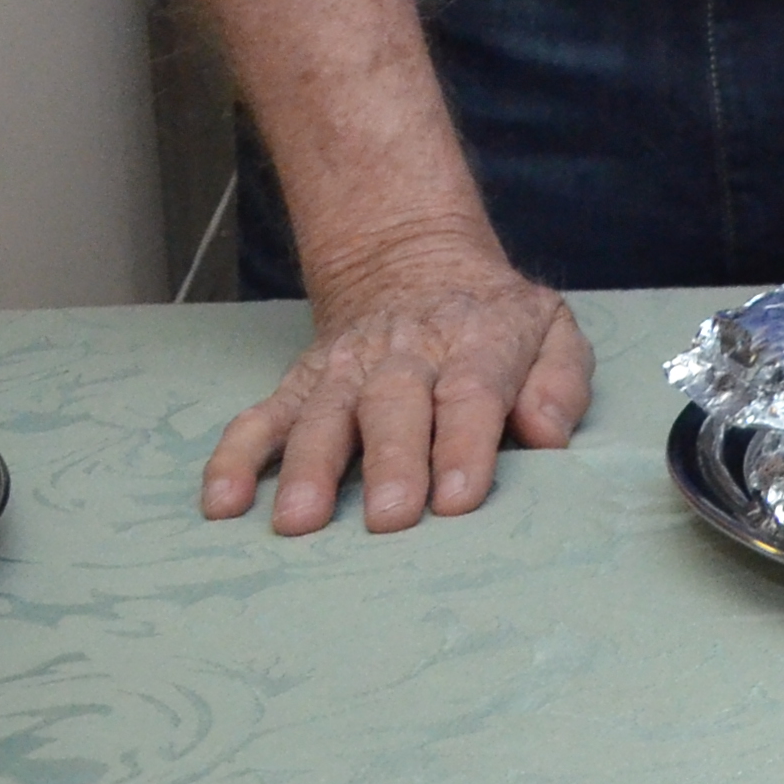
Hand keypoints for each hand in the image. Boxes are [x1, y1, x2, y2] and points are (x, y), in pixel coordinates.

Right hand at [199, 221, 590, 535]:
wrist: (411, 262)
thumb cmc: (493, 321)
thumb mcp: (550, 330)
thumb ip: (559, 381)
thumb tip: (548, 434)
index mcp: (477, 343)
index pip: (471, 393)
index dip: (465, 444)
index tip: (459, 497)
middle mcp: (406, 357)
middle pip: (395, 406)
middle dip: (391, 463)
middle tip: (389, 518)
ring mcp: (345, 371)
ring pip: (325, 415)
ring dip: (310, 468)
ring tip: (299, 521)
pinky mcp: (299, 385)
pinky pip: (262, 418)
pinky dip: (236, 457)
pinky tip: (223, 500)